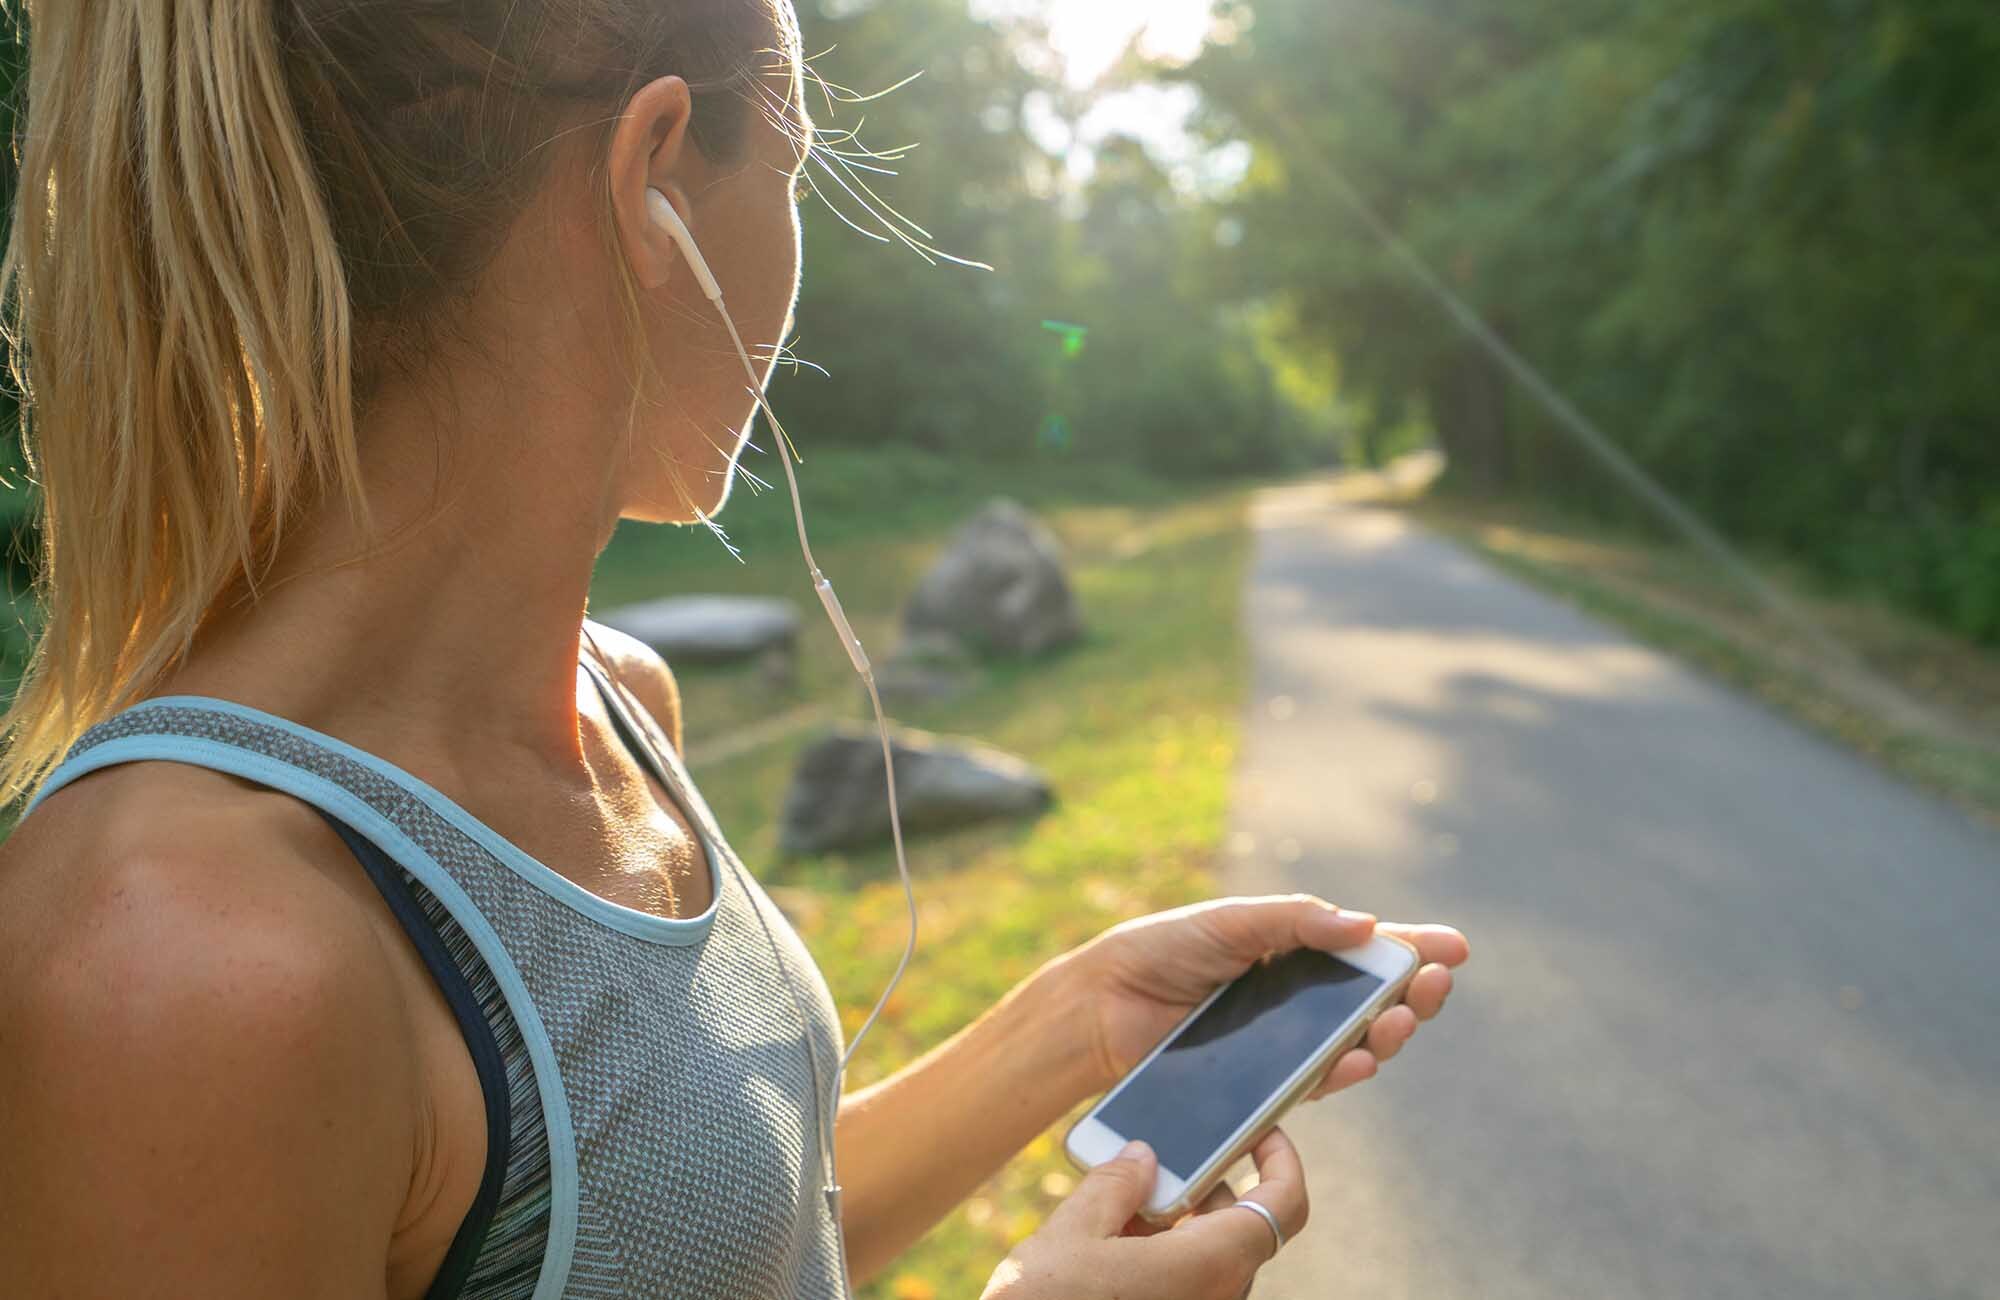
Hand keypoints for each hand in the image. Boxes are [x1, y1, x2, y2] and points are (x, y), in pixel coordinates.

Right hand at [984, 1132, 1305, 1299]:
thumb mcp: (1074, 1231)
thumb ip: (1117, 1183)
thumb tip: (1142, 1156)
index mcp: (1209, 1264)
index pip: (1283, 1205)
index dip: (1282, 1159)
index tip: (1262, 1129)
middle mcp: (1217, 1295)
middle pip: (1241, 1225)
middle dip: (1206, 1184)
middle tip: (1164, 1157)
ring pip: (1209, 1253)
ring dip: (1178, 1217)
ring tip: (1123, 1197)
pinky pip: (1186, 1279)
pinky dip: (1163, 1249)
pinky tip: (1113, 1236)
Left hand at [1058, 895, 1468, 1101]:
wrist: (1106, 1003)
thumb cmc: (1164, 949)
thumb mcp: (1231, 920)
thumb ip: (1295, 920)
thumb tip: (1366, 924)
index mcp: (1296, 948)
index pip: (1368, 949)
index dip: (1415, 948)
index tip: (1456, 948)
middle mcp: (1300, 997)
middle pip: (1375, 1000)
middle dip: (1413, 994)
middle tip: (1433, 985)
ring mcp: (1286, 1041)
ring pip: (1355, 1044)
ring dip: (1387, 1035)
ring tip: (1399, 1021)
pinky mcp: (1266, 1080)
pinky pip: (1316, 1080)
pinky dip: (1344, 1070)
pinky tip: (1360, 1059)